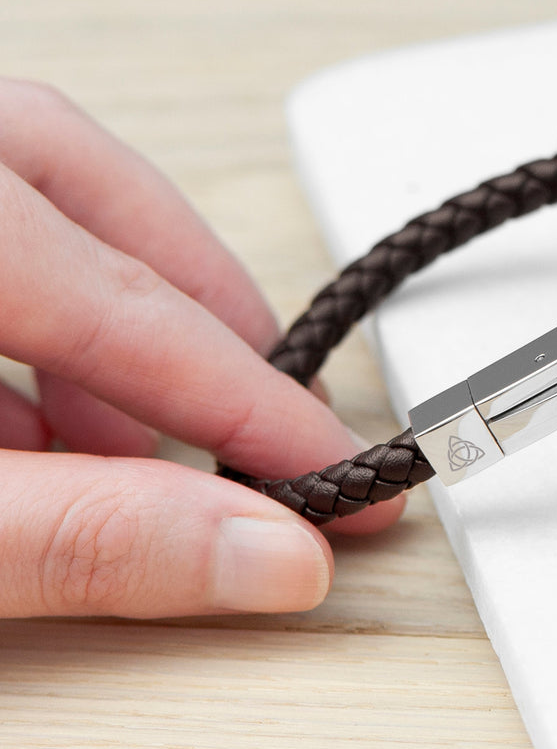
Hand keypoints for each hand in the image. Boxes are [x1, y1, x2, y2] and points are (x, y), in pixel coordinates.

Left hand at [0, 81, 401, 617]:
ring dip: (109, 324)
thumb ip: (88, 541)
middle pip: (87, 189)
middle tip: (274, 412)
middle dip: (200, 312)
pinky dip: (31, 321)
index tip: (335, 467)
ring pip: (30, 199)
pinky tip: (34, 426)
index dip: (245, 400)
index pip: (122, 304)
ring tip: (144, 446)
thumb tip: (269, 559)